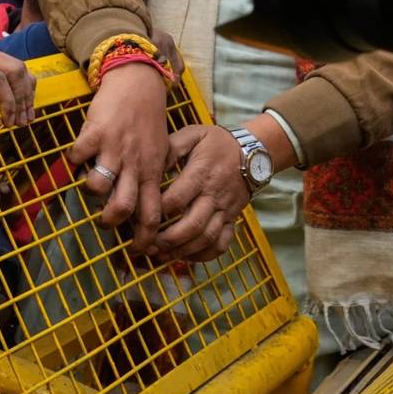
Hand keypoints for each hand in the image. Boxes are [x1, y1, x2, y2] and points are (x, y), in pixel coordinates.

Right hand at [66, 61, 170, 247]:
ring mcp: (113, 149)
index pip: (152, 215)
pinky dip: (73, 161)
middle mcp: (134, 164)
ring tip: (91, 185)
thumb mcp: (162, 151)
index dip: (143, 238)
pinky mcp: (94, 132)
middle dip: (109, 223)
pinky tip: (77, 157)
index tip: (136, 250)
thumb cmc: (149, 120)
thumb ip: (155, 176)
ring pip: (97, 186)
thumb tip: (150, 204)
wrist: (138, 84)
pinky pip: (77, 157)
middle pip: (122, 208)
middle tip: (104, 223)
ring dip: (90, 191)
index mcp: (153, 171)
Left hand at [151, 125, 250, 263]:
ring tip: (162, 256)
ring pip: (208, 237)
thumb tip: (150, 164)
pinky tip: (187, 257)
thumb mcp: (192, 135)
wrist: (253, 151)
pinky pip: (223, 242)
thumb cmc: (216, 142)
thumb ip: (171, 148)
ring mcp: (226, 210)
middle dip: (169, 239)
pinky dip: (206, 254)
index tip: (139, 217)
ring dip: (184, 250)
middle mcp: (214, 195)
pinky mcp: (233, 219)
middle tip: (148, 245)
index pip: (177, 199)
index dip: (158, 211)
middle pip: (193, 224)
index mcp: (201, 174)